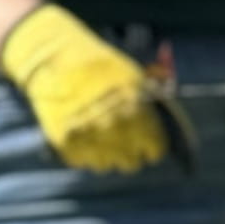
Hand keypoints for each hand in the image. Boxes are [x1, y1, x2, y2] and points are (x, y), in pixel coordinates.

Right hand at [0, 2, 176, 173]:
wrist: (52, 57)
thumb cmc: (98, 64)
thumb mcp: (132, 74)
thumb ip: (156, 92)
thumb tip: (172, 103)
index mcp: (136, 109)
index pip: (155, 149)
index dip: (152, 146)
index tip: (147, 143)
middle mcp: (114, 127)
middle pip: (131, 162)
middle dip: (130, 152)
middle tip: (123, 141)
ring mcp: (88, 136)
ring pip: (106, 166)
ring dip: (106, 155)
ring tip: (101, 138)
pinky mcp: (65, 142)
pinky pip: (82, 162)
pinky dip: (84, 153)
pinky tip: (83, 137)